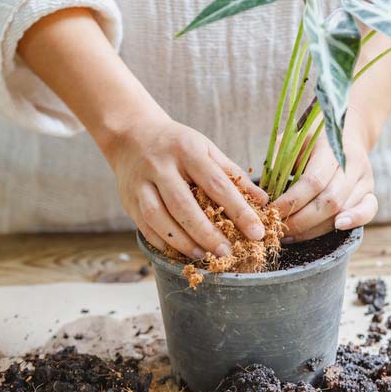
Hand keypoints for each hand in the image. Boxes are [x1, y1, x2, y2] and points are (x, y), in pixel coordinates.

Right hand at [108, 119, 268, 258]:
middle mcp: (161, 166)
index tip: (257, 233)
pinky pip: (145, 227)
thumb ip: (233, 174)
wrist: (131, 135)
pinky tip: (180, 252)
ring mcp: (141, 184)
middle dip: (207, 233)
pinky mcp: (128, 200)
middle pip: (184, 205)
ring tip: (204, 256)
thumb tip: (262, 200)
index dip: (239, 211)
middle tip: (228, 252)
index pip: (217, 184)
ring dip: (183, 242)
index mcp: (187, 150)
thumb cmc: (177, 145)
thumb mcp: (206, 149)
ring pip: (159, 218)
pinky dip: (163, 243)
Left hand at [271, 122, 377, 242]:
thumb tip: (265, 189)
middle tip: (278, 230)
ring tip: (291, 236)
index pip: (313, 182)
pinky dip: (353, 222)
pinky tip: (336, 228)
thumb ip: (280, 159)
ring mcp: (365, 179)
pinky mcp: (370, 191)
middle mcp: (352, 164)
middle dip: (300, 221)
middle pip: (329, 202)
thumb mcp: (293, 138)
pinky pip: (368, 212)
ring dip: (315, 229)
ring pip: (343, 211)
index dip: (291, 202)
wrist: (346, 130)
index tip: (271, 212)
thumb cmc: (312, 137)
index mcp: (331, 149)